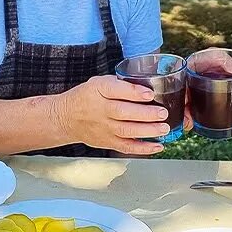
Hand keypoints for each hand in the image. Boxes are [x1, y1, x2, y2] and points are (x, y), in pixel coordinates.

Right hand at [52, 75, 170, 154]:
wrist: (66, 118)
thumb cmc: (86, 97)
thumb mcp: (98, 82)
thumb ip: (119, 84)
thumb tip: (148, 85)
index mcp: (98, 90)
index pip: (115, 89)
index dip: (134, 92)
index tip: (150, 93)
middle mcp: (100, 110)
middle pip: (123, 113)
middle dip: (146, 114)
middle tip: (163, 113)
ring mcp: (104, 128)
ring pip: (127, 131)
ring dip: (148, 130)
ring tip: (164, 128)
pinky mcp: (107, 142)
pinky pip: (126, 147)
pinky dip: (143, 148)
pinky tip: (158, 146)